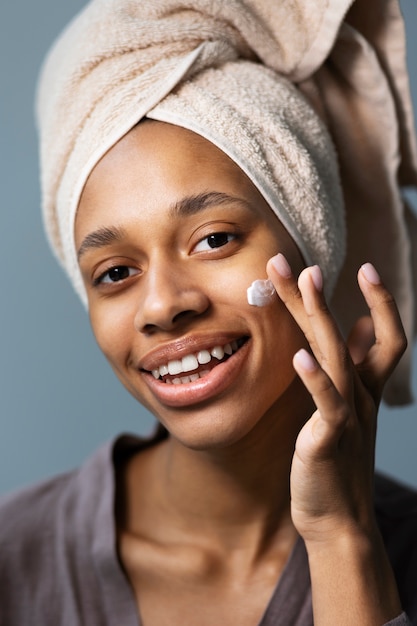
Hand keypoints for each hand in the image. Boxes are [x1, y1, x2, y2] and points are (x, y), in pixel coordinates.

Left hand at [266, 254, 406, 542]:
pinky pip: (326, 404)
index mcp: (365, 388)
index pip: (385, 336)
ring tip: (303, 282)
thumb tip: (359, 328)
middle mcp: (361, 396)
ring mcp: (348, 416)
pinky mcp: (329, 439)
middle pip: (347, 334)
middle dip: (320, 296)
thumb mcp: (349, 409)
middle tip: (299, 261)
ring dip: (319, 317)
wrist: (339, 521)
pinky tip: (298, 356)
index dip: (382, 301)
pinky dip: (315, 379)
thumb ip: (354, 368)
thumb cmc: (337, 460)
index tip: (364, 267)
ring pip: (336, 357)